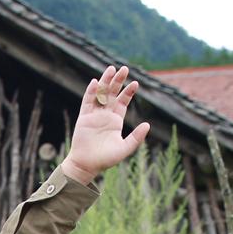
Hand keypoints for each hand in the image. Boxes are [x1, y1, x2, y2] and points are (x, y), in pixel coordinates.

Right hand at [62, 65, 149, 185]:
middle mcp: (105, 115)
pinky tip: (96, 82)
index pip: (122, 101)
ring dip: (105, 81)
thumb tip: (148, 125)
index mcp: (115, 121)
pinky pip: (87, 102)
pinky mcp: (84, 117)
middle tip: (124, 68)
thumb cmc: (106, 159)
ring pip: (100, 94)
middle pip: (112, 93)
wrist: (87, 165)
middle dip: (118, 81)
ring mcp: (94, 115)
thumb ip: (136, 138)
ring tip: (111, 68)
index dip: (128, 92)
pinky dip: (91, 92)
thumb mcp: (124, 148)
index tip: (135, 83)